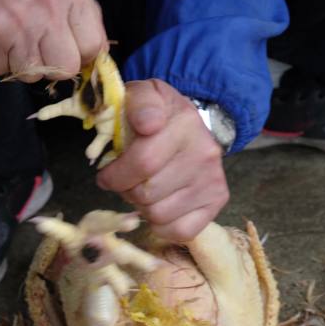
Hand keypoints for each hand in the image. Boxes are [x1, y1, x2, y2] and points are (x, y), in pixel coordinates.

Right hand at [0, 0, 106, 78]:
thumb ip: (79, 7)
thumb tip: (96, 46)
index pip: (93, 46)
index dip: (83, 55)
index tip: (72, 53)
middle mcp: (46, 9)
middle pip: (66, 68)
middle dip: (55, 65)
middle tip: (41, 50)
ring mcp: (14, 27)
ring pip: (32, 75)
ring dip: (23, 63)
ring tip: (12, 36)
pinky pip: (0, 70)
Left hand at [97, 79, 228, 241]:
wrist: (192, 122)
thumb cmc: (157, 113)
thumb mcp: (143, 94)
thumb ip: (139, 102)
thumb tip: (147, 125)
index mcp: (184, 123)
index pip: (142, 162)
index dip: (114, 174)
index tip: (106, 173)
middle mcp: (204, 152)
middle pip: (147, 193)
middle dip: (125, 190)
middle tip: (125, 180)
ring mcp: (213, 179)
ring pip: (159, 214)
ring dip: (142, 206)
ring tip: (142, 188)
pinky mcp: (218, 200)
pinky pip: (181, 230)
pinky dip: (162, 225)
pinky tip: (159, 205)